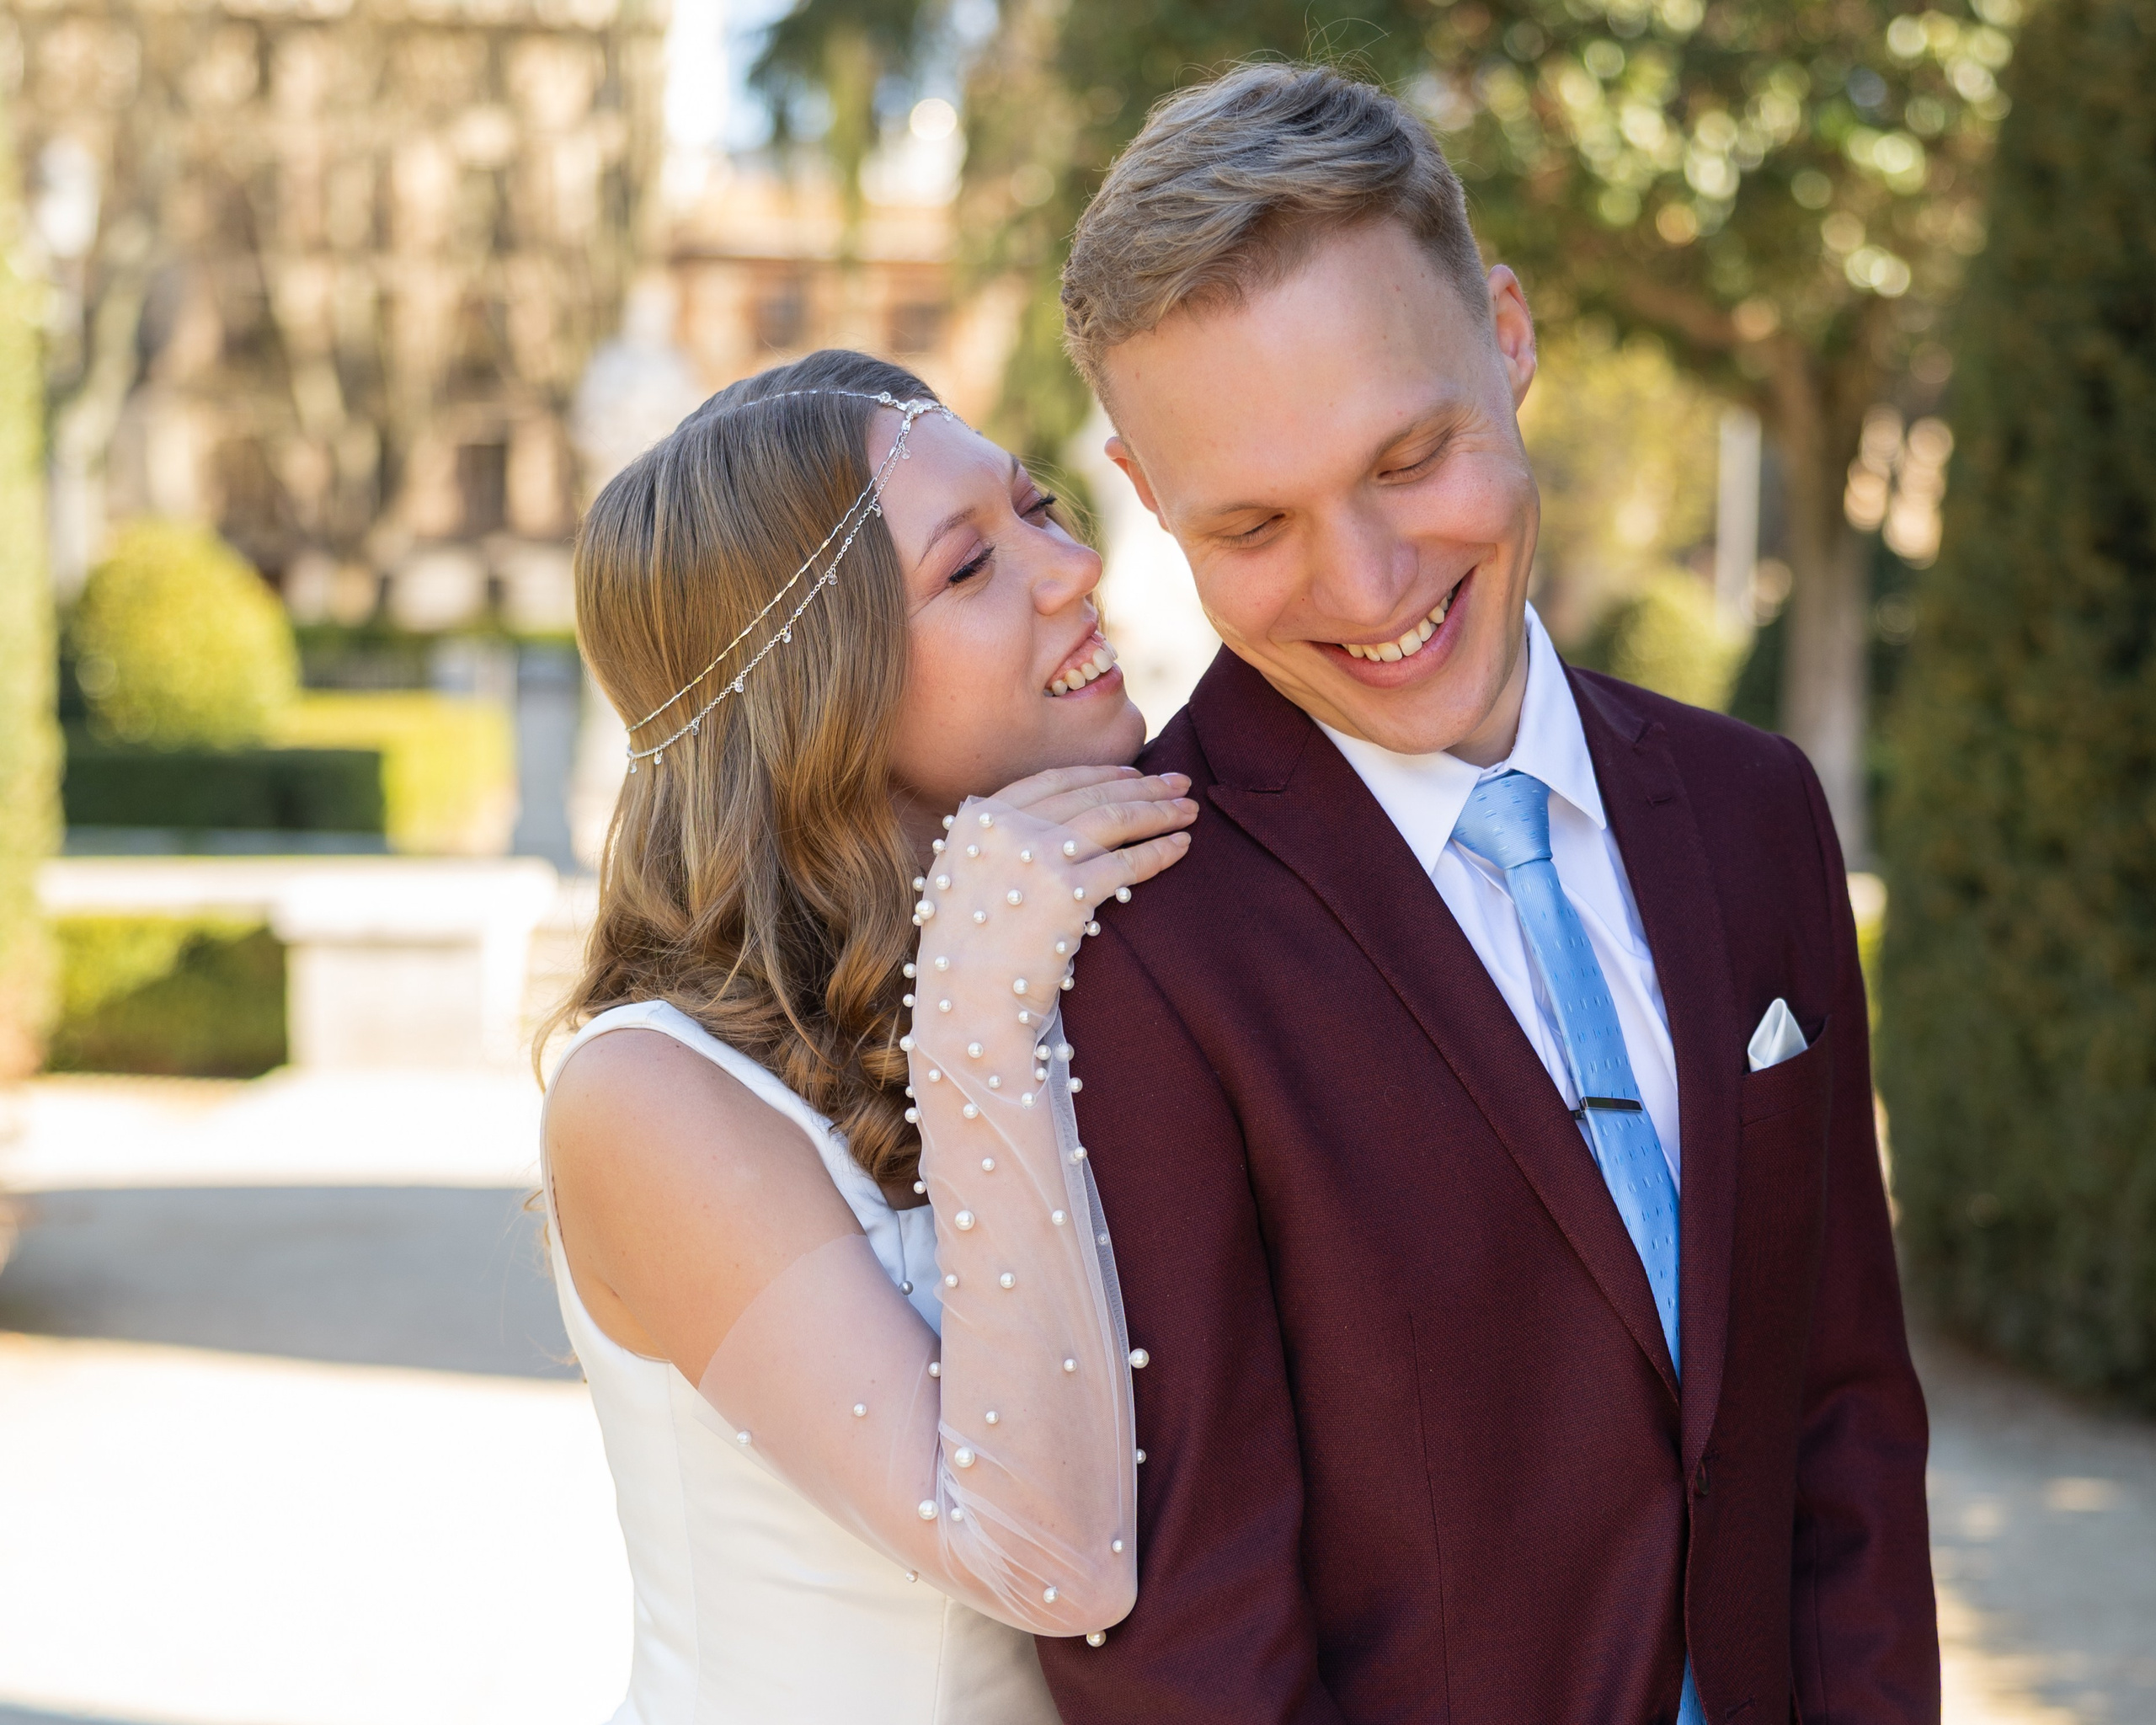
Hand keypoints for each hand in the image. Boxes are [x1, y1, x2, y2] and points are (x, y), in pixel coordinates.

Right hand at [908, 768, 1194, 1056]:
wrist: (964, 1006)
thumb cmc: (962, 956)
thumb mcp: (960, 881)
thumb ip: (993, 848)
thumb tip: (1035, 829)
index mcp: (977, 819)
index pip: (1052, 781)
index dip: (1099, 774)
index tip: (1133, 774)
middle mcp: (1005, 827)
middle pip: (1089, 796)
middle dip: (1142, 788)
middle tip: (1180, 784)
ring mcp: (1036, 856)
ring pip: (1113, 819)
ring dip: (1158, 812)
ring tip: (1190, 811)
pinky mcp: (1067, 892)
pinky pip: (1126, 863)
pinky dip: (1159, 852)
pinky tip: (1181, 847)